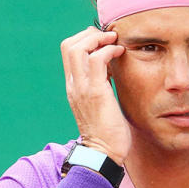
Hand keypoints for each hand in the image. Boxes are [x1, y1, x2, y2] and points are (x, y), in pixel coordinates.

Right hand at [60, 27, 129, 164]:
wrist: (103, 152)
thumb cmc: (107, 131)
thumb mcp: (99, 104)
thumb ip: (100, 86)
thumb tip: (112, 72)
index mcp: (73, 86)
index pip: (68, 51)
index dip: (84, 39)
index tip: (104, 41)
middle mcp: (73, 85)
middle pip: (69, 45)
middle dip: (90, 34)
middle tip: (109, 37)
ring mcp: (82, 88)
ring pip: (79, 49)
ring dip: (99, 39)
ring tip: (115, 41)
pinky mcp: (96, 93)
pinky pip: (97, 61)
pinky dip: (109, 50)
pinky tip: (120, 53)